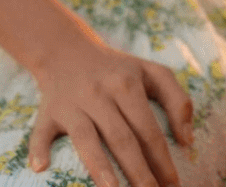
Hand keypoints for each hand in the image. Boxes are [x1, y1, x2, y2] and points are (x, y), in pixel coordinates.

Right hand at [28, 38, 192, 186]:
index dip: (162, 158)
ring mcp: (72, 105)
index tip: (173, 183)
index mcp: (128, 85)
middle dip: (138, 171)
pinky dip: (38, 149)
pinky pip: (40, 133)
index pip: (148, 129)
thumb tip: (187, 141)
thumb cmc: (120, 70)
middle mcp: (100, 95)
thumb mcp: (154, 73)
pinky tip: (41, 168)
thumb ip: (178, 101)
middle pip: (122, 138)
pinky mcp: (48, 113)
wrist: (69, 52)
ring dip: (99, 167)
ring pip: (86, 138)